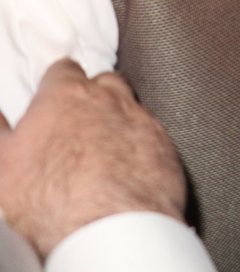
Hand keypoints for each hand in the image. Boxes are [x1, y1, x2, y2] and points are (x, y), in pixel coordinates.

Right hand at [0, 59, 185, 258]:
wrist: (109, 227)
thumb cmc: (49, 196)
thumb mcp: (2, 162)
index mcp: (66, 96)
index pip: (63, 71)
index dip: (57, 83)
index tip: (53, 95)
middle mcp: (110, 99)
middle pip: (104, 82)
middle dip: (94, 95)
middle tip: (80, 122)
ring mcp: (142, 120)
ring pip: (132, 106)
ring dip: (120, 118)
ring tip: (105, 145)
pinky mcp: (166, 145)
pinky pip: (153, 135)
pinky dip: (142, 144)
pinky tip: (129, 166)